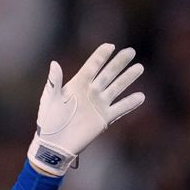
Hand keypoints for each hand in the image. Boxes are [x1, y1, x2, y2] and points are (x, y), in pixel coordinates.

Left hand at [28, 44, 144, 176]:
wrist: (54, 144)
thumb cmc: (48, 121)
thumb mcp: (49, 99)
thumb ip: (54, 82)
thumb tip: (54, 63)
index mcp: (77, 84)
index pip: (92, 66)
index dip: (100, 56)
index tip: (110, 46)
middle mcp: (90, 92)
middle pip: (108, 74)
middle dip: (119, 62)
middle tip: (131, 51)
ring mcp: (98, 105)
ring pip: (116, 88)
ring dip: (128, 78)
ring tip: (139, 68)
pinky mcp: (104, 119)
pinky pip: (120, 108)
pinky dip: (130, 103)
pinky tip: (141, 96)